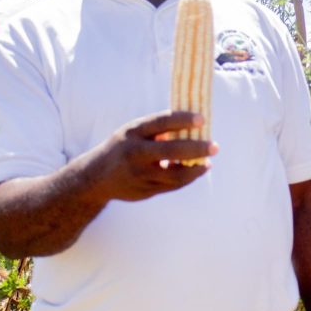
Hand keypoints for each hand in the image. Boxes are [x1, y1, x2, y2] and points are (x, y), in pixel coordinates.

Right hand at [84, 110, 217, 202]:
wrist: (96, 178)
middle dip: (196, 149)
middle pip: (170, 151)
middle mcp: (135, 153)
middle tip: (215, 146)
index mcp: (132, 132)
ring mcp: (139, 175)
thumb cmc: (123, 147)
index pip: (161, 122)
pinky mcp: (144, 191)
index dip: (183, 120)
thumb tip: (193, 125)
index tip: (203, 119)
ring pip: (175, 175)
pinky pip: (172, 186)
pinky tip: (197, 170)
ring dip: (196, 169)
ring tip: (208, 161)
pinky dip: (187, 178)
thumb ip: (158, 129)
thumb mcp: (133, 132)